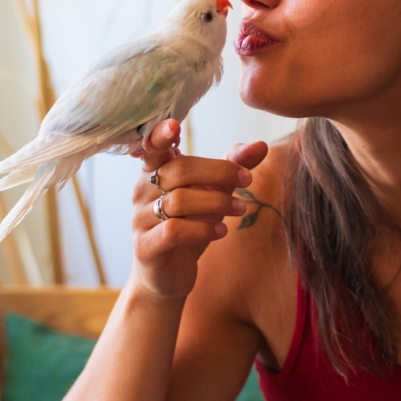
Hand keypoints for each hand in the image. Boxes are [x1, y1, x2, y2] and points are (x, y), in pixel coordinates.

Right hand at [129, 119, 267, 300]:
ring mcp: (140, 219)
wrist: (168, 275)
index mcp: (155, 172)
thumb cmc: (190, 224)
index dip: (159, 135)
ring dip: (216, 202)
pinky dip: (202, 229)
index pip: (152, 148)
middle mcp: (142, 191)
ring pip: (178, 201)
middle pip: (178, 171)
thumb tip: (261, 145)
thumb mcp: (214, 192)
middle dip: (218, 172)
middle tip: (247, 179)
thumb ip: (232, 167)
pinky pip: (174, 231)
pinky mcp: (146, 247)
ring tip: (240, 208)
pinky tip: (221, 231)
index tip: (174, 125)